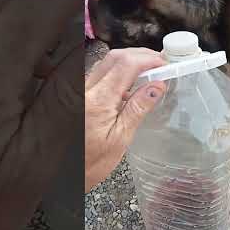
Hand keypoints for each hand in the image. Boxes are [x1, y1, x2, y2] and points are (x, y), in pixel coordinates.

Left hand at [85, 48, 165, 191]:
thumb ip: (138, 108)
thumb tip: (157, 86)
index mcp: (98, 101)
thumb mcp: (121, 139)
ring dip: (130, 61)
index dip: (149, 59)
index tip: (164, 64)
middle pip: (116, 57)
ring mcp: (80, 90)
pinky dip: (119, 71)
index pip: (126, 65)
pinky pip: (100, 73)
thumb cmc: (91, 162)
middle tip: (160, 64)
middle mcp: (85, 90)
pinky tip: (131, 83)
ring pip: (107, 62)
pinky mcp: (79, 94)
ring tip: (150, 71)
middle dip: (141, 55)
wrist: (65, 173)